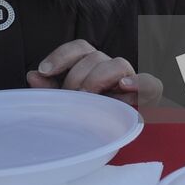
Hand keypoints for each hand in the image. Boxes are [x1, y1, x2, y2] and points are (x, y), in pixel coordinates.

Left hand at [27, 39, 162, 106]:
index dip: (61, 55)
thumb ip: (50, 90)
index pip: (80, 48)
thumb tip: (32, 76)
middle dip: (78, 76)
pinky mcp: (146, 96)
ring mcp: (129, 80)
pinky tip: (124, 87)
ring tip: (88, 96)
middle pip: (96, 56)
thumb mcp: (64, 104)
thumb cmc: (85, 115)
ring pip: (119, 63)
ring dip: (100, 78)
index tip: (43, 71)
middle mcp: (110, 68)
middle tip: (70, 97)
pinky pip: (151, 84)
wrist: (110, 137)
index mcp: (91, 66)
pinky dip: (139, 82)